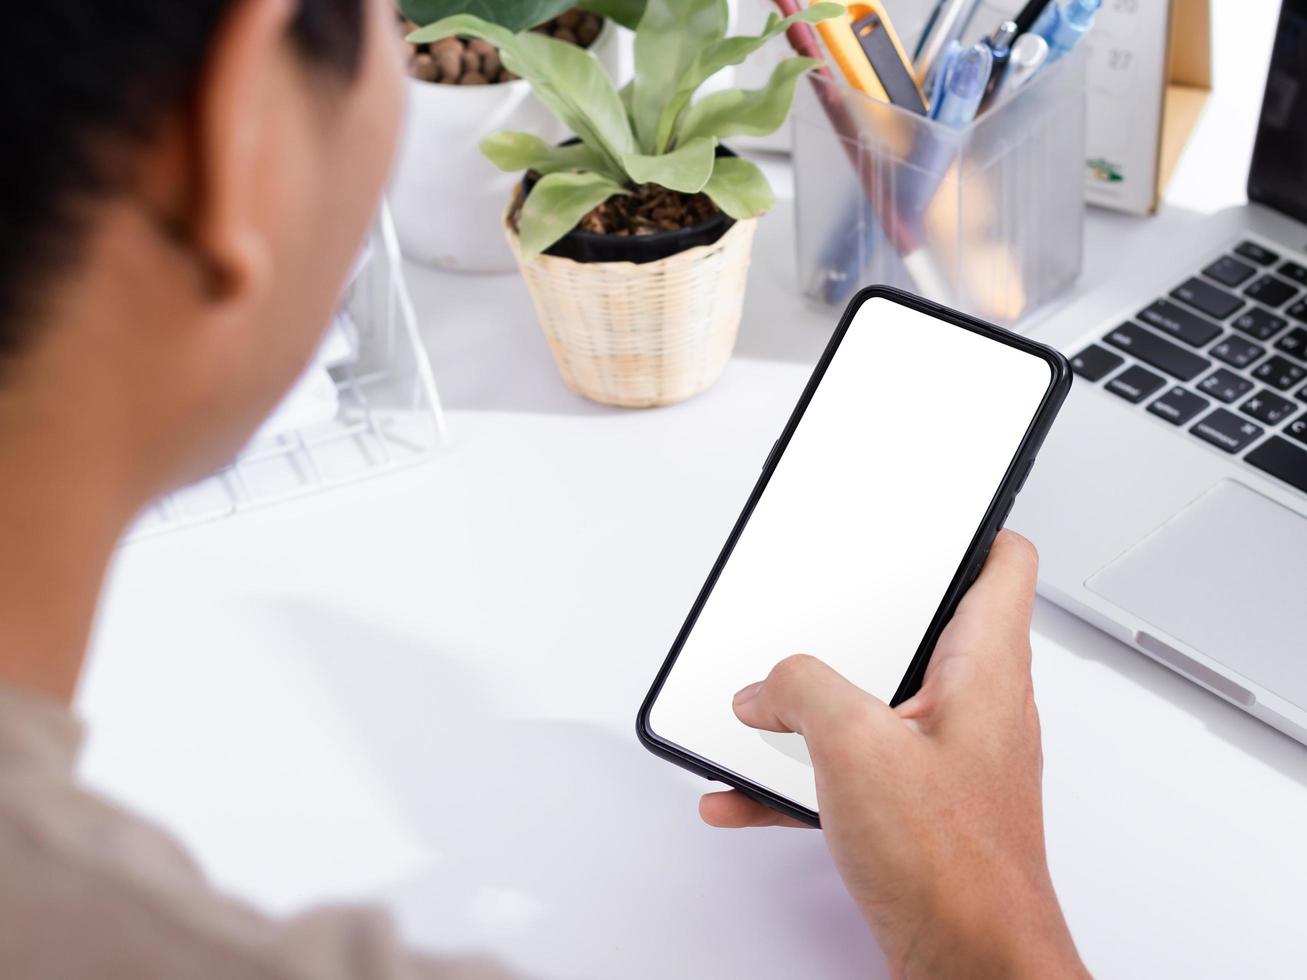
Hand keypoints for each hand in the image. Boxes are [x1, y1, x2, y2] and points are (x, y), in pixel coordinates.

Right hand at [700, 531, 1086, 978]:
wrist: (970, 964)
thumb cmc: (953, 866)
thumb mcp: (854, 746)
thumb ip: (801, 689)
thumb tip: (767, 687)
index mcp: (982, 669)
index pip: (1005, 563)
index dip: (970, 525)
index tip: (931, 510)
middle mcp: (976, 707)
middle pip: (928, 629)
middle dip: (864, 616)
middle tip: (827, 599)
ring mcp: (950, 758)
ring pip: (879, 700)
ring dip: (820, 701)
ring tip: (767, 702)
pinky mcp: (922, 806)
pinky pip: (856, 767)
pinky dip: (807, 769)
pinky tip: (750, 790)